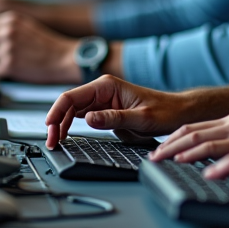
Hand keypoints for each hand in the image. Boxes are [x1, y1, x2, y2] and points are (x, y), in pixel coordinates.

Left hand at [0, 12, 78, 83]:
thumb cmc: (47, 46)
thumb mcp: (25, 28)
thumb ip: (3, 29)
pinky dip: (0, 73)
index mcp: (10, 20)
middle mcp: (7, 31)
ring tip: (10, 63)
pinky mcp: (10, 64)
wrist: (65, 58)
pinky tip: (15, 70)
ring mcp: (8, 47)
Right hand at [43, 75, 184, 148]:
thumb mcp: (141, 118)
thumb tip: (89, 118)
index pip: (71, 96)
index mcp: (107, 85)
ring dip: (62, 125)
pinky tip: (67, 137)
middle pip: (68, 104)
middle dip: (56, 122)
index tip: (49, 128)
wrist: (179, 112)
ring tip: (57, 142)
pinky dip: (72, 126)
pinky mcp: (105, 110)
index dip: (56, 112)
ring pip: (73, 111)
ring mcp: (102, 100)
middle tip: (52, 142)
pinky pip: (82, 117)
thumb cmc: (165, 111)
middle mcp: (102, 90)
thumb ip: (114, 118)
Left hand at [151, 112, 228, 163]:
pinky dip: (218, 167)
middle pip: (195, 133)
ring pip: (210, 142)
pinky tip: (208, 175)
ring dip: (187, 155)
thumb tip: (207, 166)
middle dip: (170, 146)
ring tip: (171, 164)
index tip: (156, 153)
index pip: (193, 129)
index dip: (171, 140)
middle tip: (154, 159)